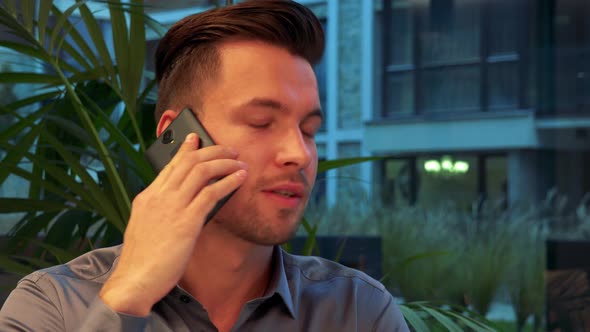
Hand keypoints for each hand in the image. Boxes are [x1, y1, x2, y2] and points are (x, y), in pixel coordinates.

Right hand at [99, 133, 246, 315]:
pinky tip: (240, 178)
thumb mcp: (146, 227)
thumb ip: (161, 211)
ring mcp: (172, 207)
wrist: (134, 281)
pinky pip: (211, 193)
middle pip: (188, 161)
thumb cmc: (142, 260)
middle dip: (212, 150)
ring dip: (224, 162)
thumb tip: (184, 203)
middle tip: (228, 149)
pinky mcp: (186, 222)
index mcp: (147, 197)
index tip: (196, 138)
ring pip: (201, 171)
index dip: (186, 149)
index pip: (170, 165)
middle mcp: (158, 197)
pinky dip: (229, 181)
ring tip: (239, 161)